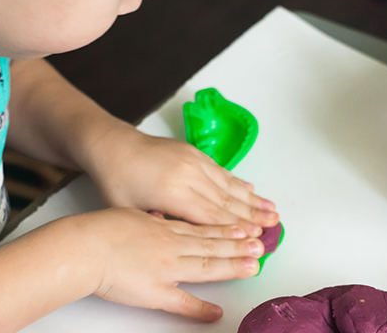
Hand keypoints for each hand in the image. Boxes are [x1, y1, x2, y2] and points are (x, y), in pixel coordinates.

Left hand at [87, 126, 277, 236]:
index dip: (237, 229)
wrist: (112, 145)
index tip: (256, 238)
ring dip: (252, 200)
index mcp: (172, 194)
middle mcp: (188, 175)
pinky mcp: (193, 153)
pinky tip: (251, 191)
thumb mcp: (131, 212)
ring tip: (272, 211)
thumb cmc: (116, 182)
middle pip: (227, 201)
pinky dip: (238, 183)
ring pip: (229, 185)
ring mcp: (193, 161)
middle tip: (274, 227)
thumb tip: (186, 240)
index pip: (212, 217)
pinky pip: (221, 171)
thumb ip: (160, 227)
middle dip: (254, 216)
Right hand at [87, 208, 263, 320]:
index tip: (246, 230)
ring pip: (206, 267)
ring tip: (253, 267)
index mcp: (165, 229)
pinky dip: (200, 310)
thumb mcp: (132, 214)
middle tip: (262, 246)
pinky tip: (215, 313)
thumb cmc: (100, 229)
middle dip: (239, 247)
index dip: (228, 231)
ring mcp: (166, 269)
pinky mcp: (154, 292)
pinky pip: (182, 303)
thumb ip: (152, 220)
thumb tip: (164, 220)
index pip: (204, 229)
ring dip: (231, 267)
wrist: (84, 246)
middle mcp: (171, 247)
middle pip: (212, 246)